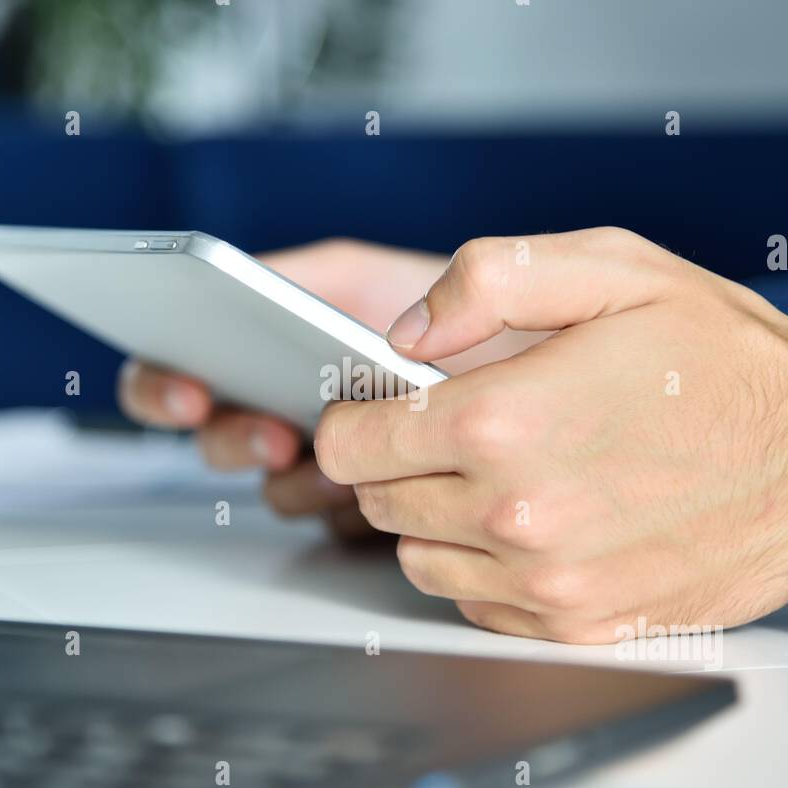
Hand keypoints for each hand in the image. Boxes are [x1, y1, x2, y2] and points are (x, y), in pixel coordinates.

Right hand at [116, 238, 533, 536]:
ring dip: (290, 477)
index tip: (194, 387)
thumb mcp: (521, 267)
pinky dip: (341, 513)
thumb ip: (455, 274)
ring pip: (275, 478)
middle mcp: (312, 383)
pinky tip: (372, 499)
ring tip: (333, 462)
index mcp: (317, 317)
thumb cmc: (563, 315)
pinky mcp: (375, 499)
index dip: (169, 374)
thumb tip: (398, 337)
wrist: (617, 390)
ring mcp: (341, 445)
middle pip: (221, 421)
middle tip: (274, 437)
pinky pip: (333, 520)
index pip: (198, 342)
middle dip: (230, 436)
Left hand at [315, 228, 787, 641]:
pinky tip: (535, 523)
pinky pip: (477, 604)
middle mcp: (515, 514)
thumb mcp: (611, 269)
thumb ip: (487, 280)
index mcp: (503, 421)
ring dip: (435, 520)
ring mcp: (548, 581)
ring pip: (418, 561)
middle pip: (378, 504)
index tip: (380, 406)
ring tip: (497, 476)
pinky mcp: (581, 624)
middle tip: (452, 432)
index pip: (350, 445)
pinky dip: (484, 567)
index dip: (355, 418)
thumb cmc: (725, 359)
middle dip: (398, 463)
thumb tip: (406, 332)